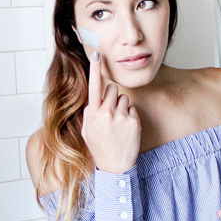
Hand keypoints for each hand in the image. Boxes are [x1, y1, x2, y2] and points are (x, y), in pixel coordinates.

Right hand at [81, 51, 140, 173]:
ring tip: (118, 124)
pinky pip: (133, 109)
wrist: (114, 167)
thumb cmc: (99, 148)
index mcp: (93, 114)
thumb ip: (89, 113)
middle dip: (113, 98)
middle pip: (113, 89)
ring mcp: (121, 117)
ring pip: (125, 98)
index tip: (97, 54)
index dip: (95, 69)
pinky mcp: (134, 122)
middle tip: (111, 114)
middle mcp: (107, 113)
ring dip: (123, 107)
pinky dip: (130, 117)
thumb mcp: (87, 131)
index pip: (94, 86)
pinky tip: (126, 129)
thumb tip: (94, 100)